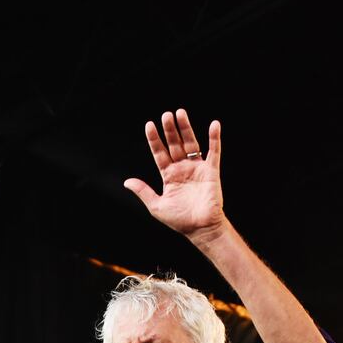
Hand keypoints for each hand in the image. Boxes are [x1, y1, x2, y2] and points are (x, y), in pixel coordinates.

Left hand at [123, 109, 224, 238]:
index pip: (160, 153)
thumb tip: (127, 182)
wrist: (200, 229)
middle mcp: (182, 169)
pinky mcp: (211, 171)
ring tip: (180, 113)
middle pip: (175, 144)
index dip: (154, 139)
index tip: (149, 125)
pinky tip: (214, 125)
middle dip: (170, 130)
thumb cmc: (180, 220)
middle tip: (166, 114)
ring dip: (186, 128)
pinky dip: (215, 138)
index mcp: (169, 176)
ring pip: (191, 143)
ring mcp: (197, 168)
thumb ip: (143, 191)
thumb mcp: (157, 206)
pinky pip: (214, 152)